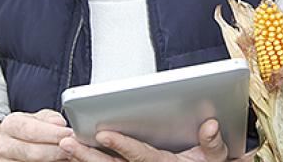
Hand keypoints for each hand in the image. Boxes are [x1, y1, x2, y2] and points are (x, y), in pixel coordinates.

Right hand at [0, 109, 74, 160]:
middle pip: (32, 152)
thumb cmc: (31, 128)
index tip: (69, 134)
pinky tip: (60, 161)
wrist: (14, 143)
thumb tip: (59, 124)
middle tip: (73, 148)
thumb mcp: (39, 118)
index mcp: (10, 125)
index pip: (30, 130)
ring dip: (55, 161)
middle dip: (56, 150)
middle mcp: (3, 145)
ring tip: (69, 155)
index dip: (52, 133)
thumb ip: (50, 118)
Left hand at [58, 119, 253, 161]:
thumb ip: (212, 144)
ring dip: (83, 158)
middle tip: (68, 142)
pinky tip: (72, 154)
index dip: (122, 145)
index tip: (104, 134)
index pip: (140, 156)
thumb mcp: (217, 158)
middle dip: (89, 155)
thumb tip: (211, 125)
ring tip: (65, 145)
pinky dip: (90, 161)